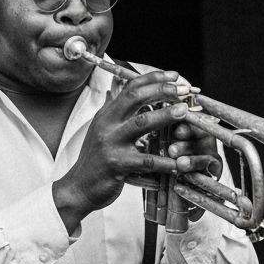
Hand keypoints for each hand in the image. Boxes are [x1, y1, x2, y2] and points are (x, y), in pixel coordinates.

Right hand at [52, 70, 218, 232]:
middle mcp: (107, 124)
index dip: (153, 78)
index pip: (130, 87)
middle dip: (161, 90)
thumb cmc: (95, 160)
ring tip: (184, 111)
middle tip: (182, 90)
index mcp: (107, 114)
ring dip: (165, 115)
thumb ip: (111, 109)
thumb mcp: (100, 129)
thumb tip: (115, 87)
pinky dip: (164, 161)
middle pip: (135, 98)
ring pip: (141, 123)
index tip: (174, 76)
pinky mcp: (116, 165)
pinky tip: (178, 162)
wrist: (79, 187)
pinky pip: (145, 160)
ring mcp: (111, 144)